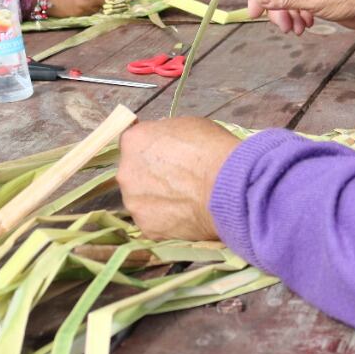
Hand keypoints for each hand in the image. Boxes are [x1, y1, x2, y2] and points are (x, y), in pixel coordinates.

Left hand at [116, 118, 239, 240]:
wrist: (228, 186)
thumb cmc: (212, 149)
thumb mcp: (187, 125)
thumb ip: (165, 135)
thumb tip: (164, 144)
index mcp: (133, 141)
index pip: (134, 144)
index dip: (151, 150)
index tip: (167, 156)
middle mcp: (125, 173)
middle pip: (134, 174)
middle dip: (150, 176)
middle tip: (177, 180)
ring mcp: (134, 203)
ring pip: (142, 200)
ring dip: (157, 200)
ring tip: (185, 201)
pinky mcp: (147, 228)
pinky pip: (154, 222)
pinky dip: (167, 220)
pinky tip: (186, 216)